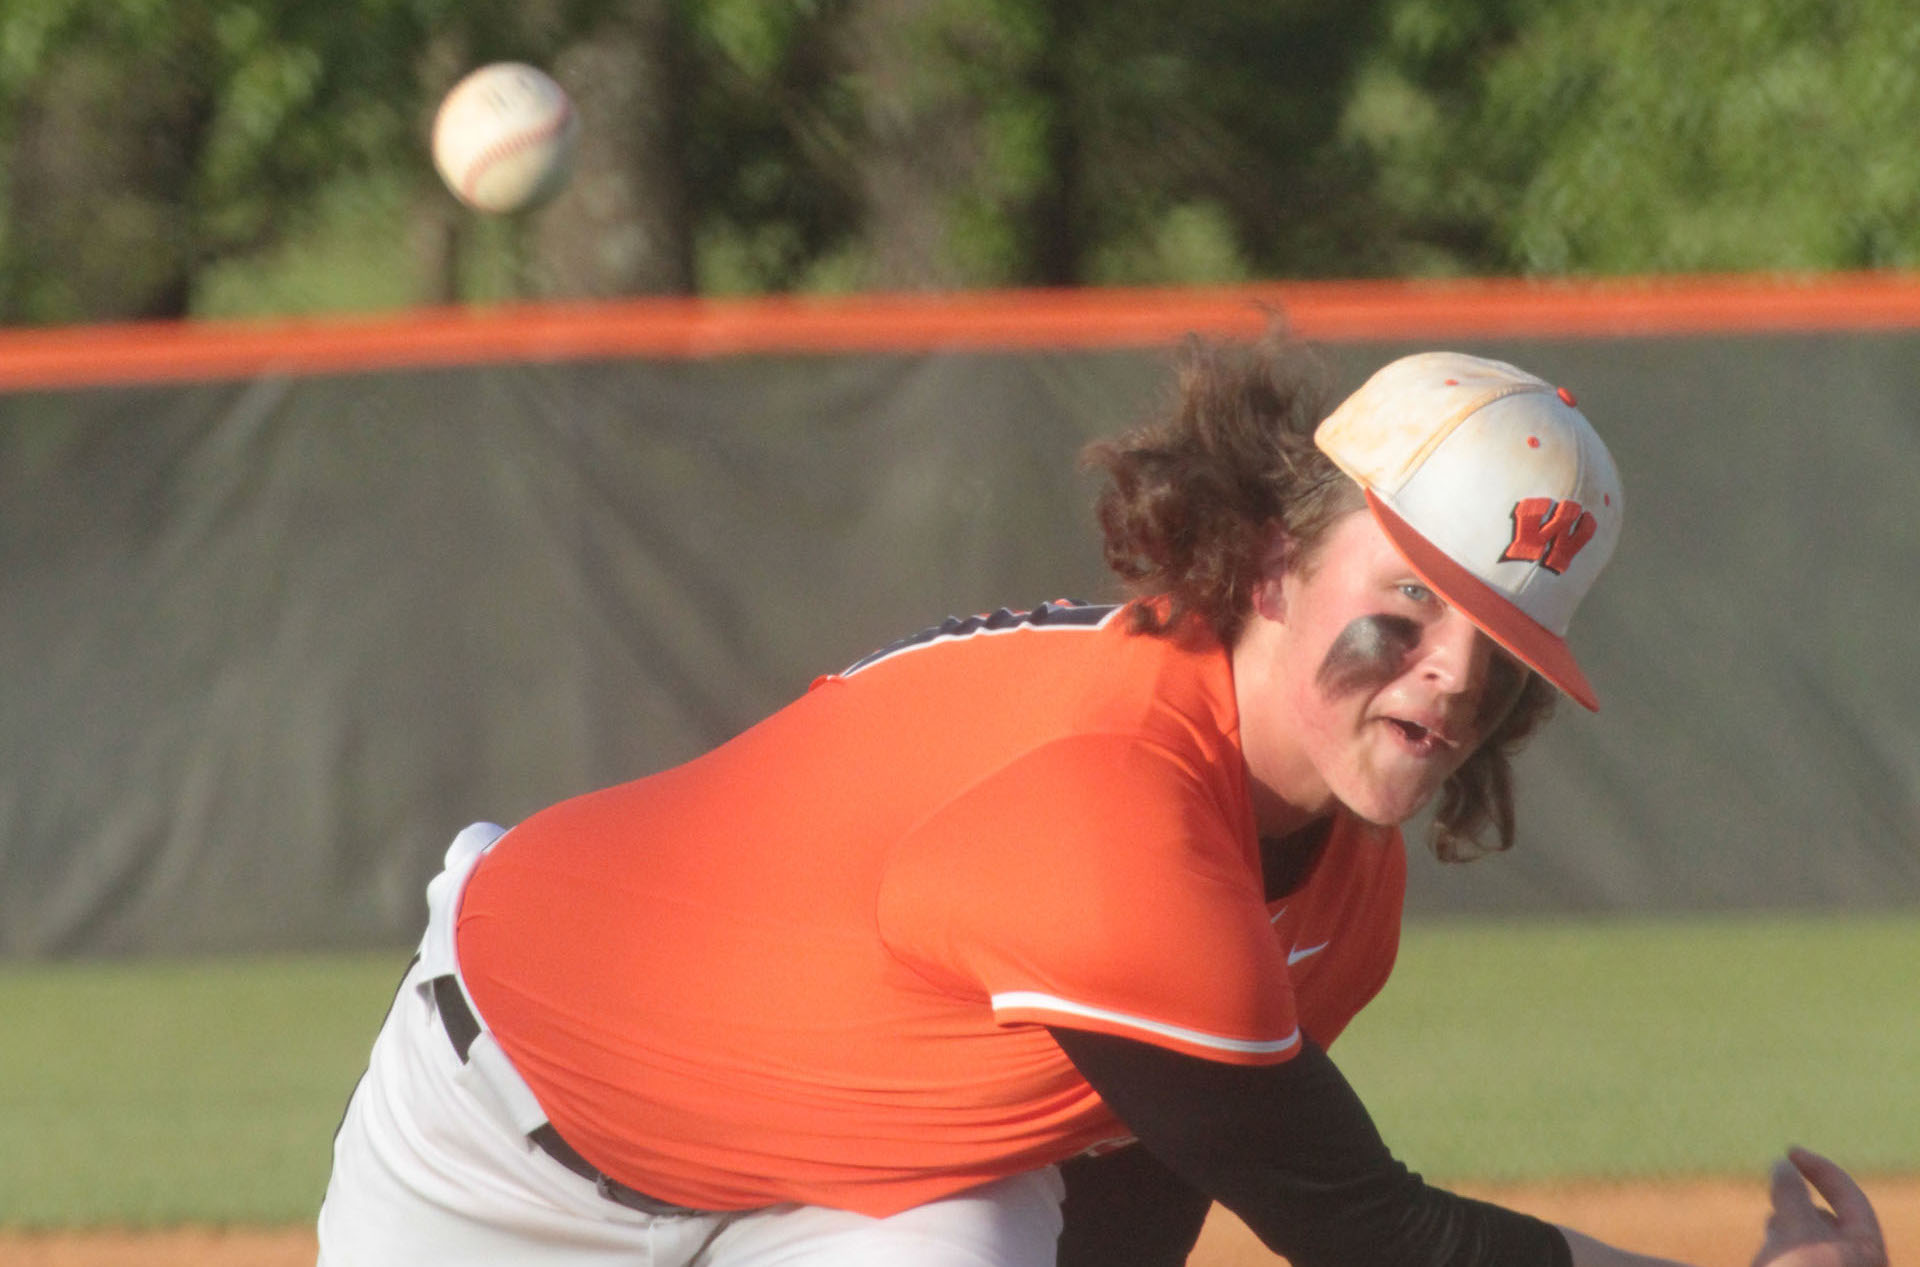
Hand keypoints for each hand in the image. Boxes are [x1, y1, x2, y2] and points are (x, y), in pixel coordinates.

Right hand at [1750, 1147, 1886, 1266]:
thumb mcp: (1796, 1226)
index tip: (1790, 1151)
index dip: (1820, 1168)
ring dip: (1785, 1225)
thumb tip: (1782, 1164)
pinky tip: (1764, 1255)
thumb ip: (1791, 1192)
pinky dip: (1779, 1247)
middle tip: (1773, 1192)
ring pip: (1806, 1238)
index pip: (1848, 1195)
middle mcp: (1853, 1261)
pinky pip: (1794, 1256)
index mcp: (1867, 1246)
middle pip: (1824, 1217)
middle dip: (1795, 1200)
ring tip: (1770, 1231)